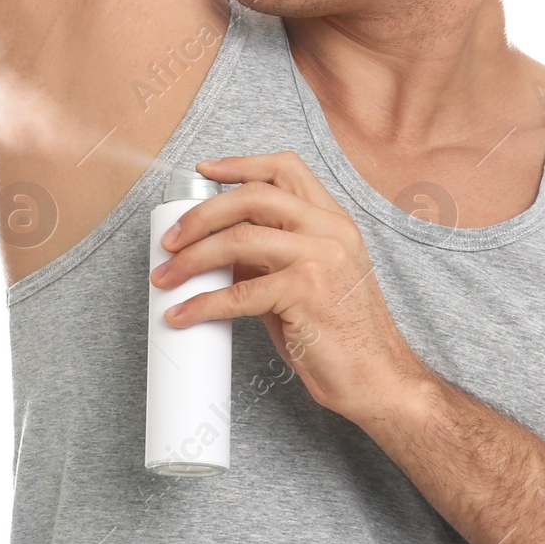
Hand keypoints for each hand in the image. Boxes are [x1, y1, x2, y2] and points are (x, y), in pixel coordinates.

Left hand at [150, 149, 429, 424]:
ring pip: (240, 239)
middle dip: (201, 215)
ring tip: (166, 278)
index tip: (205, 170)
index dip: (240, 165)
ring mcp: (321, 258)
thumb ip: (272, 254)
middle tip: (170, 240)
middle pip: (253, 196)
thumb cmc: (342, 334)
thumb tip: (218, 246)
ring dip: (192, 259)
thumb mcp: (310, 278)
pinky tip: (183, 314)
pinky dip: (202, 303)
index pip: (286, 169)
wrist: (379, 378)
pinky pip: (239, 292)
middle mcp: (330, 230)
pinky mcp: (307, 293)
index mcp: (333, 220)